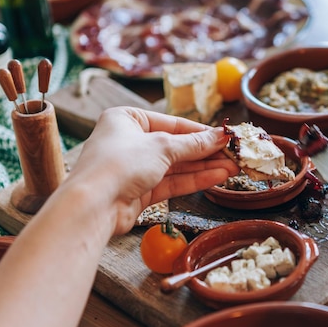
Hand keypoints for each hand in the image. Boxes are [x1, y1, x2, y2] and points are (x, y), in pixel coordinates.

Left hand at [69, 107, 238, 234]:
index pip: (172, 123)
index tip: (225, 137)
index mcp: (127, 119)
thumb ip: (194, 144)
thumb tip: (221, 136)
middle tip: (234, 153)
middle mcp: (130, 142)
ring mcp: (135, 168)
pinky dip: (195, 180)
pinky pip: (173, 182)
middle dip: (206, 152)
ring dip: (205, 167)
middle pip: (177, 146)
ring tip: (233, 166)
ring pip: (177, 166)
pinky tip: (218, 177)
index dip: (201, 132)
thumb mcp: (162, 146)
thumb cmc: (118, 164)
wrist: (93, 206)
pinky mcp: (140, 192)